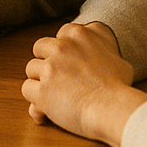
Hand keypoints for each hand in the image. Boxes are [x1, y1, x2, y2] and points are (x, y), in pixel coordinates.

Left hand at [22, 21, 146, 146]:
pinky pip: (27, 90)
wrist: (115, 110)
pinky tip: (45, 111)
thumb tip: (95, 47)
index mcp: (78, 35)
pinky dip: (35, 101)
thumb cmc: (119, 87)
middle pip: (40, 48)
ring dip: (40, 81)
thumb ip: (100, 45)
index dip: (64, 50)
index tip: (71, 63)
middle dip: (46, 61)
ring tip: (55, 96)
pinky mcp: (41, 90)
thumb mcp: (115, 53)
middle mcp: (60, 47)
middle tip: (60, 78)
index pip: (60, 35)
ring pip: (31, 69)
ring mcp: (49, 68)